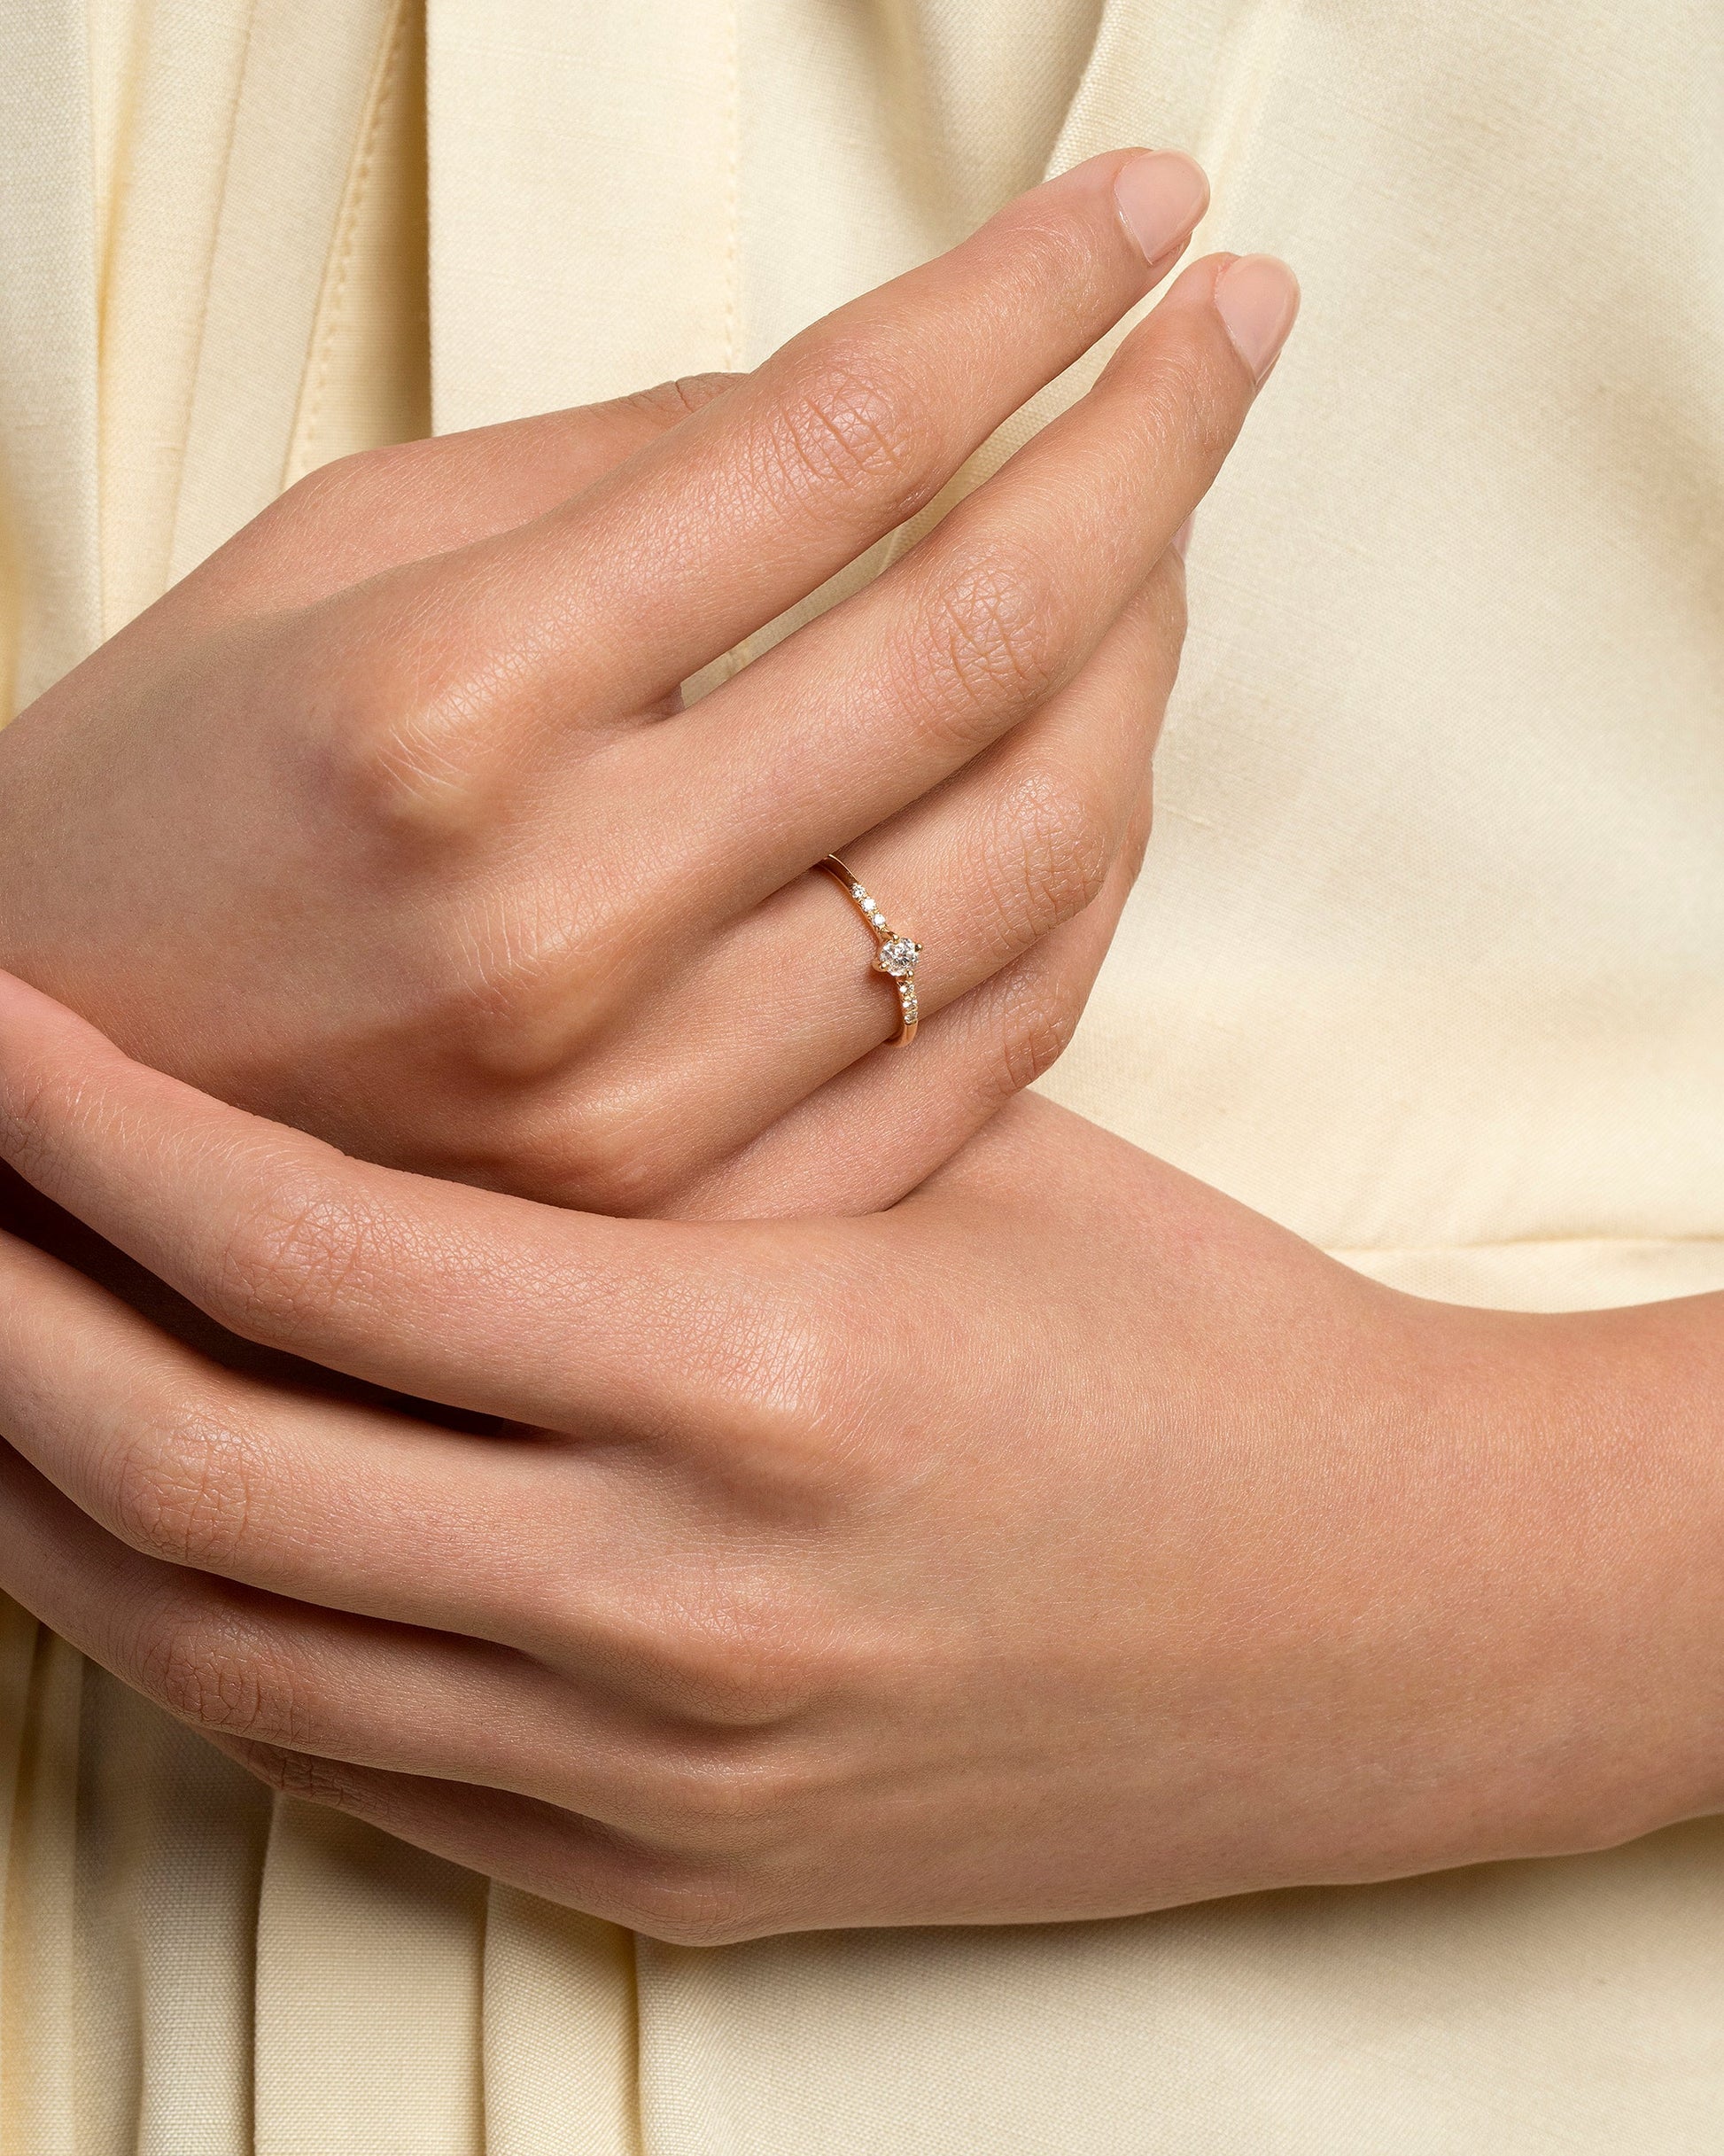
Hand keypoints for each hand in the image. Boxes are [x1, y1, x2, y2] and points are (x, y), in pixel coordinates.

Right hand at [0, 152, 1291, 1217]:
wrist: (49, 1128)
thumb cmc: (161, 807)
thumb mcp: (322, 564)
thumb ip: (613, 474)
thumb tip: (881, 404)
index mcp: (441, 706)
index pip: (834, 443)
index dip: (1027, 296)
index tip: (1145, 209)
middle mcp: (563, 920)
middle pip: (978, 641)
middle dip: (1153, 448)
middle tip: (1231, 328)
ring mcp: (650, 1107)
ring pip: (1031, 853)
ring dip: (1144, 660)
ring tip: (1161, 538)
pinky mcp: (707, 1223)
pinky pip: (996, 1038)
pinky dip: (1087, 875)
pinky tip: (1104, 755)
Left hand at [3, 973, 1718, 1942]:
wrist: (1381, 1614)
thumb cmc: (1190, 1346)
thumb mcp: (945, 1185)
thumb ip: (675, 1162)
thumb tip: (406, 1096)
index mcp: (763, 1376)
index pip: (314, 1257)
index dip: (103, 1138)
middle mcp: (685, 1602)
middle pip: (207, 1476)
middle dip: (3, 1319)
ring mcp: (671, 1776)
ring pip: (238, 1655)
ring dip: (58, 1508)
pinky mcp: (688, 1882)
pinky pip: (360, 1781)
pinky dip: (215, 1661)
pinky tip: (153, 1559)